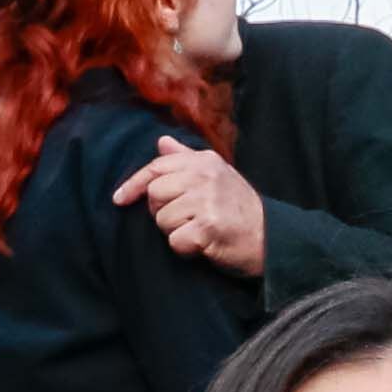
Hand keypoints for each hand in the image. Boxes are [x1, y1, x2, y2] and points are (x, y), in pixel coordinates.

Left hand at [116, 143, 266, 276]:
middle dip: (162, 212)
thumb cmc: (240, 209)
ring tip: (199, 231)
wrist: (272, 239)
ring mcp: (206, 201)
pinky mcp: (208, 228)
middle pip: (154, 195)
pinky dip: (185, 249)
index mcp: (204, 161)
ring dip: (175, 232)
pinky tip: (203, 245)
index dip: (133, 185)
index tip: (119, 199)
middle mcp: (204, 176)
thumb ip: (186, 158)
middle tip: (186, 219)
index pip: (156, 168)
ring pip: (162, 220)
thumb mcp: (217, 174)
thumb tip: (161, 142)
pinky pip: (175, 241)